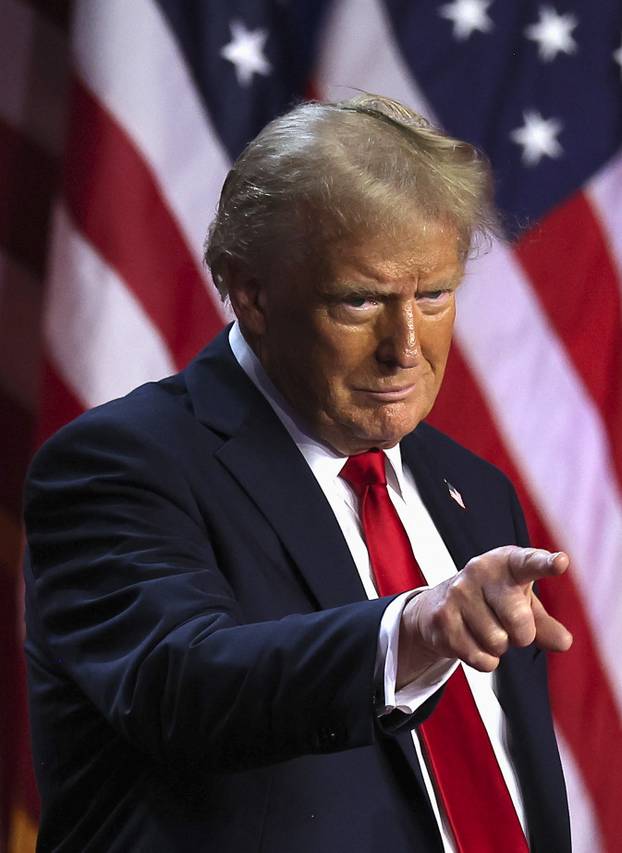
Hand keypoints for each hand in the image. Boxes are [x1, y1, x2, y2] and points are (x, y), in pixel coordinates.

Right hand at [397, 546, 572, 687]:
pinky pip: (480, 658)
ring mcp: (458, 593)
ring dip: (498, 647)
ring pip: (498, 643)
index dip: (546, 564)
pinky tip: (473, 641)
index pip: (529, 563)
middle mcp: (481, 571)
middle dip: (522, 635)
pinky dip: (485, 660)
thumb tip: (564, 642)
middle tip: (511, 626)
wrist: (440, 606)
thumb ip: (546, 624)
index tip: (561, 563)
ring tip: (486, 628)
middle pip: (519, 621)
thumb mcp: (524, 606)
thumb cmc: (494, 601)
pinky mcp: (443, 618)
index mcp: (507, 563)